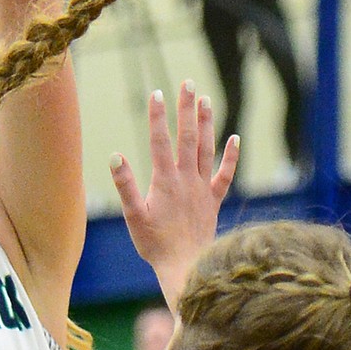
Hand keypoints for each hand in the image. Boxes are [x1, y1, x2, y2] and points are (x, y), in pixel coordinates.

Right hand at [109, 81, 239, 309]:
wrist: (187, 267)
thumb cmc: (156, 245)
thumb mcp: (134, 216)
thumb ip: (126, 186)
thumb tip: (115, 157)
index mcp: (165, 181)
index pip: (160, 141)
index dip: (157, 116)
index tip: (156, 93)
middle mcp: (187, 179)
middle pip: (187, 137)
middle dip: (186, 108)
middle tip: (187, 82)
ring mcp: (202, 189)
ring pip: (206, 149)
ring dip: (206, 123)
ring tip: (206, 99)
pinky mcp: (213, 201)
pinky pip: (225, 175)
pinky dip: (231, 156)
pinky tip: (235, 137)